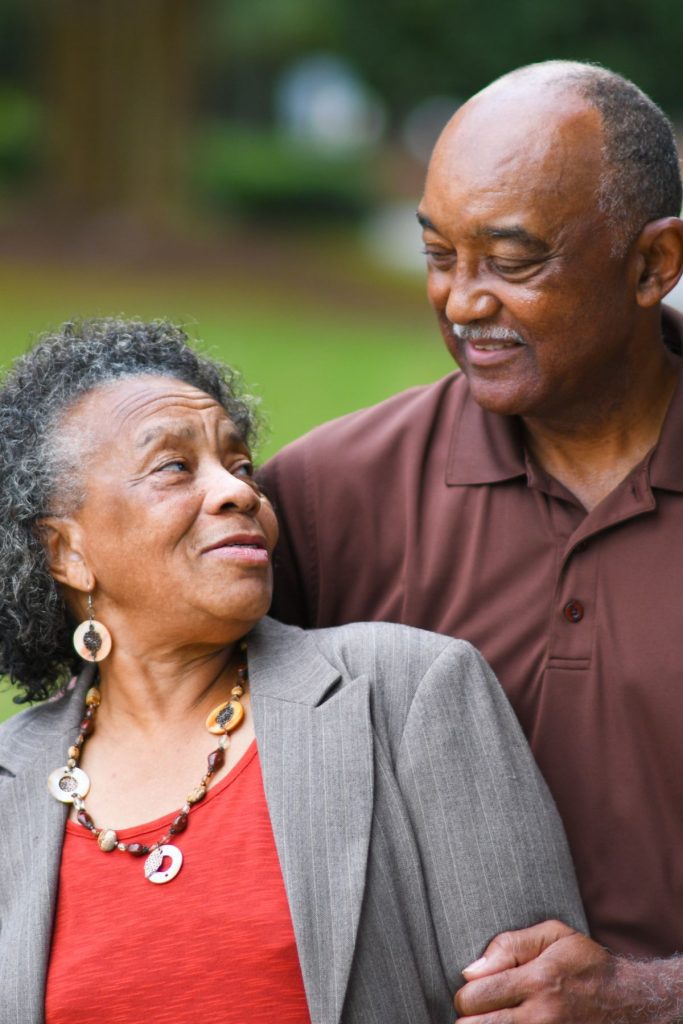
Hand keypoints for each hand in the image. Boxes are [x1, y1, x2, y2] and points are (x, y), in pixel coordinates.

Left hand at [454, 919, 682, 1023]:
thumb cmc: (586, 964)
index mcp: (537, 981)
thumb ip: (509, 946)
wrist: (630, 1003)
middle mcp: (541, 1017)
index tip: (475, 992)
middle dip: (470, 1018)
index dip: (466, 996)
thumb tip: (470, 971)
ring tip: (494, 1020)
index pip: (475, 996)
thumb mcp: (554, 936)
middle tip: (480, 1011)